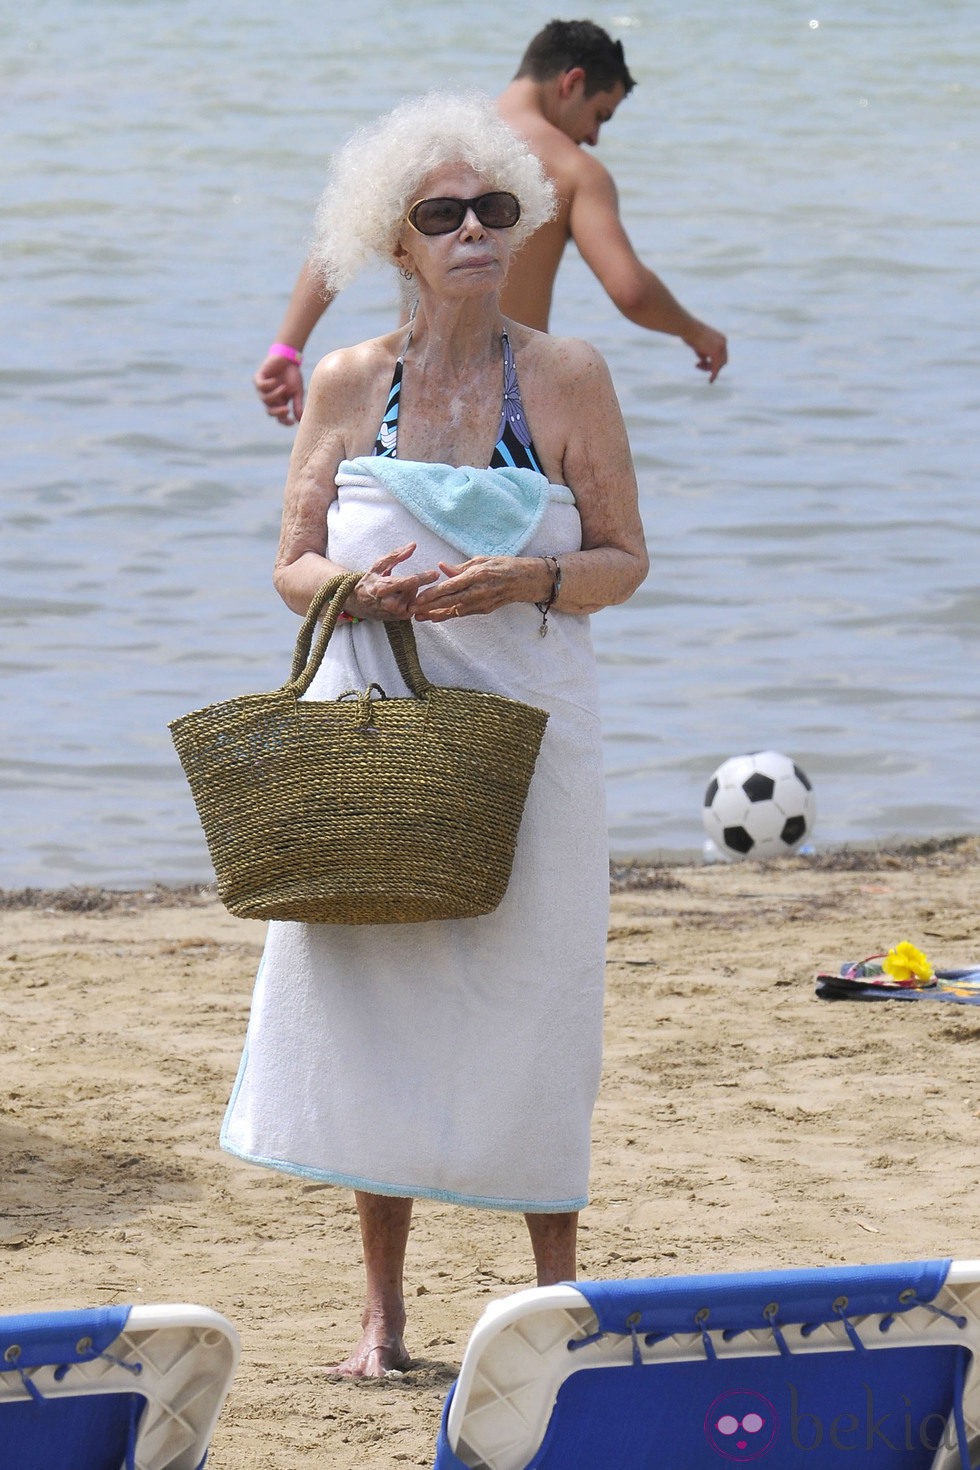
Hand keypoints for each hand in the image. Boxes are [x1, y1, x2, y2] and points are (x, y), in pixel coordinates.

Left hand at [254, 355, 304, 424]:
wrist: (288, 359)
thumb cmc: (293, 376)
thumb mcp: (297, 392)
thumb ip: (297, 405)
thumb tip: (300, 420)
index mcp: (279, 403)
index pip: (279, 417)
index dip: (285, 421)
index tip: (292, 422)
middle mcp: (269, 398)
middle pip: (270, 412)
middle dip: (278, 412)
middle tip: (287, 409)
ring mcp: (263, 389)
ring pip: (265, 399)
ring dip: (275, 395)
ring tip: (284, 388)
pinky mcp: (258, 378)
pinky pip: (260, 386)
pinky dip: (268, 385)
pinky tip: (275, 381)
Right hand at [349, 544, 438, 619]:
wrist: (359, 604)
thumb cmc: (369, 582)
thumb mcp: (378, 565)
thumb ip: (396, 555)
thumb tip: (413, 545)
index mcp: (381, 587)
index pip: (407, 583)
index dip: (423, 578)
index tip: (435, 573)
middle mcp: (388, 603)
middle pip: (413, 589)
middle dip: (412, 583)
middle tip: (399, 582)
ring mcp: (395, 612)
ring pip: (415, 597)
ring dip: (411, 591)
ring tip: (397, 591)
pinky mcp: (401, 618)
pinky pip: (415, 605)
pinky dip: (411, 599)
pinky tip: (401, 598)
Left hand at [413, 556, 543, 621]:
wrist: (525, 581)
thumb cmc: (502, 566)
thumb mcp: (481, 560)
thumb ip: (460, 567)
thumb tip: (441, 568)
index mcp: (476, 575)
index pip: (450, 587)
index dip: (432, 594)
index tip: (418, 598)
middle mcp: (478, 591)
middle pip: (449, 601)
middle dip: (429, 607)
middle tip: (412, 611)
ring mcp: (481, 603)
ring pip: (454, 611)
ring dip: (436, 614)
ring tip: (419, 617)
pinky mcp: (484, 610)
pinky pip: (463, 613)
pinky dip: (448, 616)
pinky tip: (436, 618)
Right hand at [684, 323, 727, 382]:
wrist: (687, 326)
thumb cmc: (690, 332)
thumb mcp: (699, 343)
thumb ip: (703, 352)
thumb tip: (704, 361)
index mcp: (721, 339)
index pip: (721, 355)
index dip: (713, 361)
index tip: (701, 363)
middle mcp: (723, 343)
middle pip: (722, 361)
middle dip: (711, 366)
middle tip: (698, 365)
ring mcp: (720, 347)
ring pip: (719, 365)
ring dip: (708, 369)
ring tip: (696, 365)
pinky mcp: (715, 353)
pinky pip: (716, 368)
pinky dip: (714, 375)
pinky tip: (710, 381)